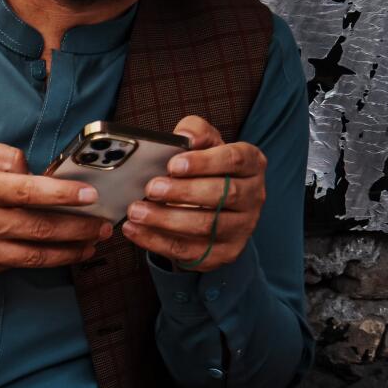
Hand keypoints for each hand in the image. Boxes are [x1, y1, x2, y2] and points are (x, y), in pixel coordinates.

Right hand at [0, 138, 107, 278]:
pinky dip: (40, 261)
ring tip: (91, 246)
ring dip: (68, 253)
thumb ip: (4, 156)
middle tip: (105, 226)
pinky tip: (58, 254)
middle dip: (80, 228)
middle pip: (41, 229)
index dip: (63, 195)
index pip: (29, 193)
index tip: (91, 196)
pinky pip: (14, 266)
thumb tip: (34, 171)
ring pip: (34, 256)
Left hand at [120, 116, 264, 273]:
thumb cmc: (206, 172)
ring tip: (136, 211)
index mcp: (252, 165)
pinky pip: (189, 250)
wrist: (211, 210)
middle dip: (183, 192)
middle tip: (151, 189)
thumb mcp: (204, 146)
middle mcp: (253, 196)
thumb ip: (196, 133)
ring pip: (206, 226)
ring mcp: (241, 228)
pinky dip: (156, 240)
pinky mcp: (224, 253)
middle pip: (223, 194)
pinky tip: (134, 230)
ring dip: (166, 219)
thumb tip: (184, 135)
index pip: (235, 159)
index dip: (204, 162)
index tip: (173, 165)